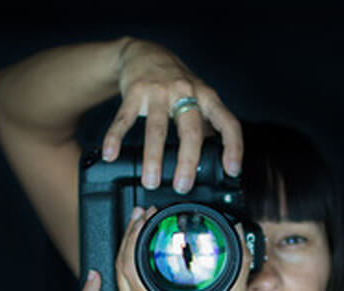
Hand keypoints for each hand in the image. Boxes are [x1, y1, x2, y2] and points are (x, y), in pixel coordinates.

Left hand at [81, 206, 248, 290]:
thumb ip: (239, 260)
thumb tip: (237, 231)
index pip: (134, 263)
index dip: (137, 234)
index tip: (148, 217)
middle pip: (121, 266)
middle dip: (130, 234)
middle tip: (141, 216)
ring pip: (114, 279)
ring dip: (119, 251)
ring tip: (130, 232)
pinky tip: (93, 276)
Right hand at [101, 38, 242, 193]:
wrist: (144, 52)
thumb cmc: (176, 82)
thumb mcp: (199, 98)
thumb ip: (207, 126)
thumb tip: (218, 161)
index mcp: (206, 97)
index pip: (227, 122)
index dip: (233, 146)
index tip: (233, 170)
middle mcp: (185, 92)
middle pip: (190, 130)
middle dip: (187, 161)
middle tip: (182, 186)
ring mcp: (158, 91)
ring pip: (157, 128)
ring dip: (153, 158)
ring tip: (151, 182)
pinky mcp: (134, 91)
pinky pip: (124, 119)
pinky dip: (115, 138)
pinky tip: (110, 155)